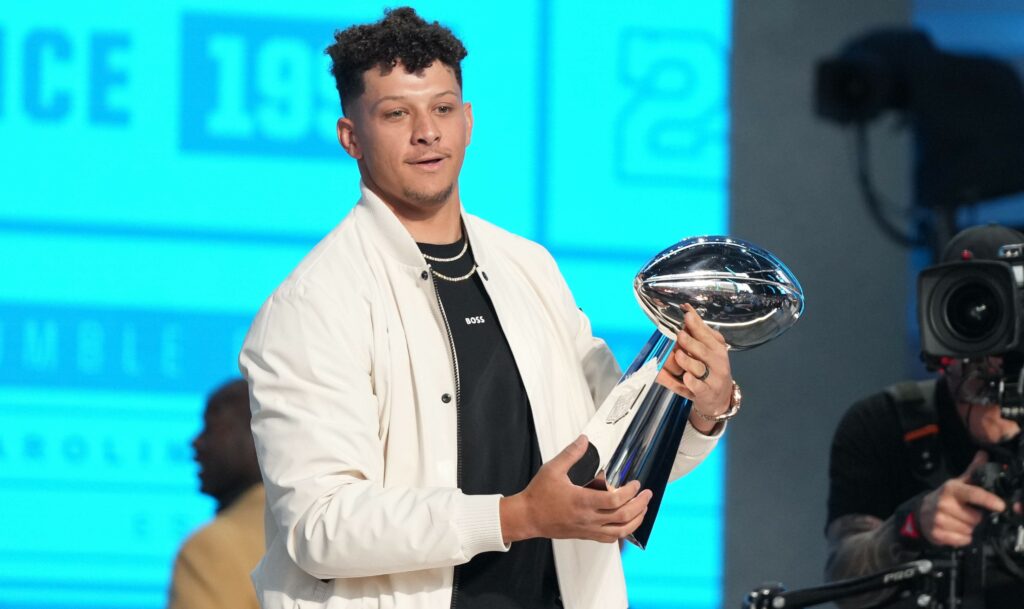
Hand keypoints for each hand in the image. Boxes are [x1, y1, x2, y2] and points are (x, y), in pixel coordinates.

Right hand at [499, 436, 652, 543]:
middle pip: (623, 517)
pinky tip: (626, 524)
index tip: (636, 484)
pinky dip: (622, 532)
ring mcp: (587, 529)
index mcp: (582, 501)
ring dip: (636, 520)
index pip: (615, 500)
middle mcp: (588, 518)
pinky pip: (609, 538)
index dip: (630, 492)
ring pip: (620, 531)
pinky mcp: (585, 535)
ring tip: (643, 509)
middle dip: (640, 505)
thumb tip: (584, 440)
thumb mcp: (553, 469)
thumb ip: (571, 454)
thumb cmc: (538, 495)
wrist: (527, 517)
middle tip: (647, 495)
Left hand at [656, 303, 732, 424]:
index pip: (707, 335)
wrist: (720, 398)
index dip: (697, 325)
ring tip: (677, 355)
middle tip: (680, 335)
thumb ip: (699, 332)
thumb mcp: (709, 349)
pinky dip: (692, 383)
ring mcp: (713, 379)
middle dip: (691, 343)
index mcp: (717, 348)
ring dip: (687, 362)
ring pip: (699, 369)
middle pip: (704, 351)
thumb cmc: (712, 369)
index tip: (687, 314)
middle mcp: (718, 362)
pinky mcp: (707, 393)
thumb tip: (688, 310)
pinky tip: (686, 377)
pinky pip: (698, 387)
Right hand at [918, 451, 1005, 546]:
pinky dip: (962, 538)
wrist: (922, 513)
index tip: (1000, 505)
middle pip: (975, 518)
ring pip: (969, 530)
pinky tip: (955, 531)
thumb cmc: (944, 498)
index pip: (973, 493)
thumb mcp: (957, 483)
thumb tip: (984, 454)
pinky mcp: (937, 533)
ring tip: (960, 522)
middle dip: (976, 519)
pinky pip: (962, 540)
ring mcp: (938, 519)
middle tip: (967, 514)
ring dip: (969, 529)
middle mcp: (943, 503)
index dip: (988, 500)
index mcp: (951, 489)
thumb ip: (973, 470)